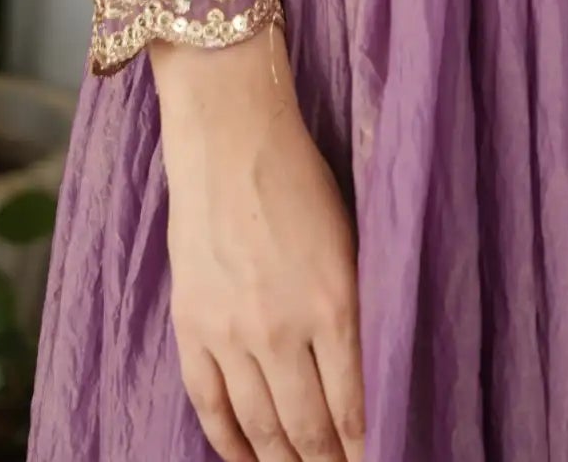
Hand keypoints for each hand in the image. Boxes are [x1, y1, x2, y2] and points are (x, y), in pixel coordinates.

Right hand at [152, 32, 364, 461]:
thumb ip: (357, 308)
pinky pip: (210, 405)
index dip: (365, 447)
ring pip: (260, 427)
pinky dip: (229, 442)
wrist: (230, 139)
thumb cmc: (302, 179)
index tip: (374, 460)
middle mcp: (282, 329)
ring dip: (282, 461)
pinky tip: (245, 459)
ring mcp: (232, 333)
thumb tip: (372, 369)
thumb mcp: (351, 239)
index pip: (354, 405)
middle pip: (308, 428)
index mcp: (334, 304)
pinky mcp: (193, 328)